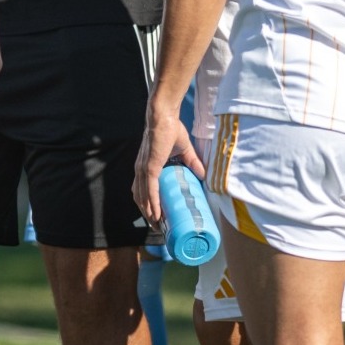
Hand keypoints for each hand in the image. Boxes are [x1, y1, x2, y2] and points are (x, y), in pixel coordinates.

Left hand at [134, 100, 201, 226]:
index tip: (154, 217)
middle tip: (157, 228)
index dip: (146, 204)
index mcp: (146, 167)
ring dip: (149, 213)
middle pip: (140, 198)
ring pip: (144, 197)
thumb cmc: (171, 129)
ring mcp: (144, 169)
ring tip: (157, 226)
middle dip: (147, 214)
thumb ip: (192, 162)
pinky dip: (153, 203)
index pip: (142, 190)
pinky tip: (156, 214)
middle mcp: (141, 170)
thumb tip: (204, 174)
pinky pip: (150, 190)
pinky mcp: (150, 167)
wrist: (163, 117)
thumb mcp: (183, 150)